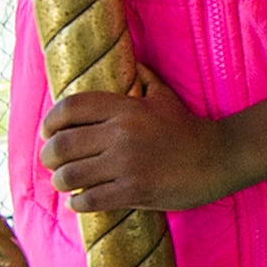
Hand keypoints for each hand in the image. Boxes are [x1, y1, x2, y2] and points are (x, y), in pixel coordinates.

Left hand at [40, 73, 266, 213]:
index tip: (47, 132)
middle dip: (48, 156)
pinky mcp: (134, 191)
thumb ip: (143, 78)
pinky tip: (78, 202)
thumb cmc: (188, 128)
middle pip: (62, 144)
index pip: (70, 108)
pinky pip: (90, 200)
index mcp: (125, 108)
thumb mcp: (165, 96)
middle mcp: (121, 134)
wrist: (219, 158)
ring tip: (63, 183)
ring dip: (60, 181)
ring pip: (71, 175)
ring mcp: (126, 164)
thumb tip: (131, 62)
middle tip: (51, 162)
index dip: (51, 121)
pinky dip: (78, 203)